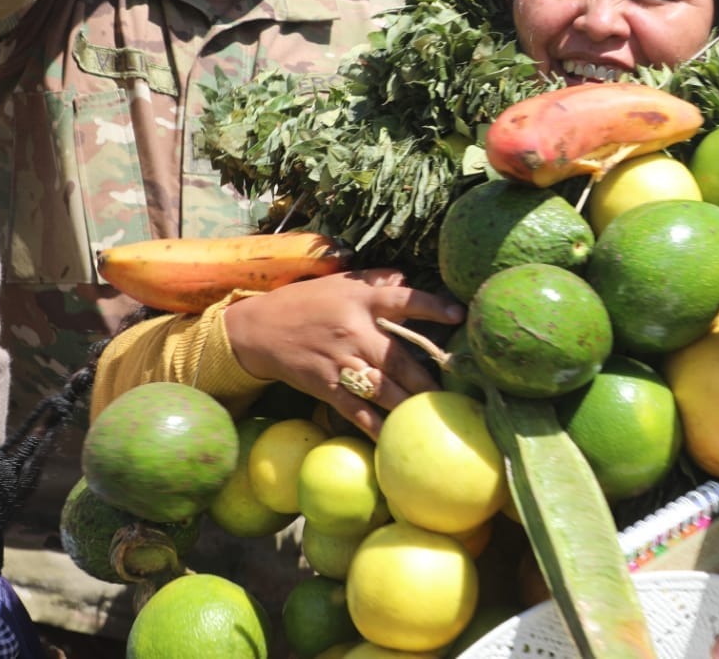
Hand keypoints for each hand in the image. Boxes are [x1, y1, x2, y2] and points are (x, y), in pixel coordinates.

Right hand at [223, 268, 463, 436]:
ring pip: (384, 389)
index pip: (404, 300)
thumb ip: (377, 281)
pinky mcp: (327, 387)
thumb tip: (409, 278)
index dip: (433, 307)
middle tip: (457, 390)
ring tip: (437, 416)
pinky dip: (377, 428)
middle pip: (400, 358)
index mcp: (362, 301)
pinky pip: (357, 412)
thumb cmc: (307, 303)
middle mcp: (355, 331)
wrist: (258, 330)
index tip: (459, 315)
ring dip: (411, 405)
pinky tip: (396, 440)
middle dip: (430, 378)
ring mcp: (342, 362)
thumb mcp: (341, 283)